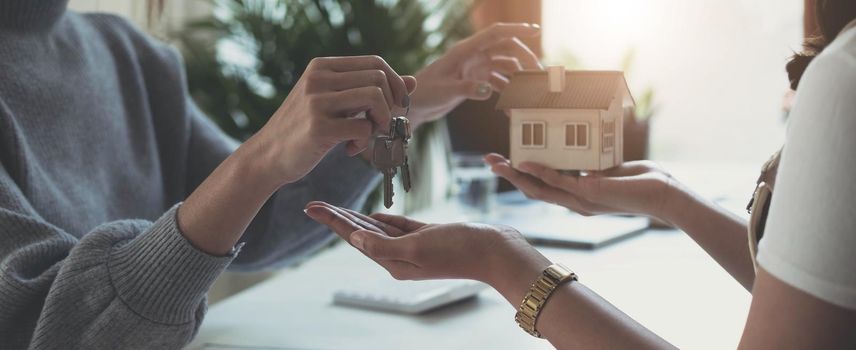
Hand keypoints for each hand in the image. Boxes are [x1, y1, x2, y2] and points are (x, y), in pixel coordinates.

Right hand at [242, 55, 416, 186]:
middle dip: (390, 105)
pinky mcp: (318, 127)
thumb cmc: (306, 129)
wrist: (268, 156)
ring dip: (381, 122)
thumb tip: (413, 81)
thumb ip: (370, 91)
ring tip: (367, 136)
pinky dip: (364, 142)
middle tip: (381, 125)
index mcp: (322, 67)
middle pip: (379, 79)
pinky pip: (364, 129)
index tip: (396, 106)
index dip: (395, 84)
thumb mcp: (336, 104)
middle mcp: (318, 78)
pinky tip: (349, 149)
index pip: (375, 62)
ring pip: (376, 98)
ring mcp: (317, 101)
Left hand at [303, 201, 548, 290]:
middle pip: (361, 233)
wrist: (496, 251)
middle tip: (314, 205)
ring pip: (376, 229)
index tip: (311, 207)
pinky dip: (382, 220)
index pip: (355, 238)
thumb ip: (384, 244)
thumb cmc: (459, 249)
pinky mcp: (428, 236)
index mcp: (394, 261)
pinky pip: (398, 227)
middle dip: (337, 219)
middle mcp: (400, 256)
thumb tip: (355, 239)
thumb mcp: (418, 246)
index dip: (333, 221)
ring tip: (334, 208)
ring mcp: (414, 247)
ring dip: (355, 218)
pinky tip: (371, 214)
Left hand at [407, 23, 541, 128]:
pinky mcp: (475, 81)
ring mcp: (475, 68)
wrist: (413, 105)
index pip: (495, 33)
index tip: (535, 31)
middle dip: (524, 59)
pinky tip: (512, 107)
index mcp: (465, 51)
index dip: (516, 29)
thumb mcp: (446, 91)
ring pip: (505, 67)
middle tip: (538, 75)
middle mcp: (473, 56)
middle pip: (506, 50)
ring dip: (518, 77)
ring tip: (530, 92)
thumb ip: (468, 89)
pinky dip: (507, 93)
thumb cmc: (425, 93)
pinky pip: (497, 83)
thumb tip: (489, 89)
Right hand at [485, 154, 678, 221]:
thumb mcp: (610, 167)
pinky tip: (527, 163)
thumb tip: (580, 143)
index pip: (541, 187)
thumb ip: (592, 162)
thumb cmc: (643, 180)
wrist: (666, 195)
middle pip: (533, 190)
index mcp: (577, 196)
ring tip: (498, 163)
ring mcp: (582, 201)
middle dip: (508, 175)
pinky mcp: (592, 194)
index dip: (520, 176)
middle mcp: (575, 202)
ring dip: (516, 176)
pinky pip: (560, 183)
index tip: (504, 162)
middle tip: (488, 161)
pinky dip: (541, 173)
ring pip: (540, 190)